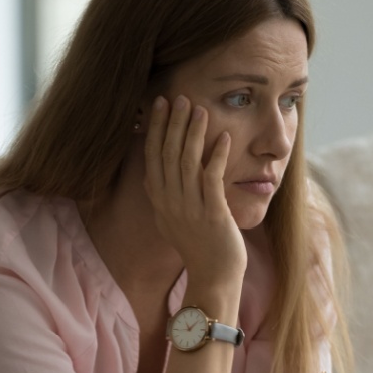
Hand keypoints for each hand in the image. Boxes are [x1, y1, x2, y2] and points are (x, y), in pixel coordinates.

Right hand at [142, 95, 247, 285]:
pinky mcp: (212, 213)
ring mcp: (190, 208)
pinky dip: (216, 155)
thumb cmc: (198, 246)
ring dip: (193, 133)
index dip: (156, 128)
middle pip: (168, 154)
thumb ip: (160, 197)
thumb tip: (149, 177)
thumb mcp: (170, 221)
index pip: (153, 156)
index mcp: (159, 200)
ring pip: (187, 162)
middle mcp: (170, 202)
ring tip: (200, 109)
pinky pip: (212, 178)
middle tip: (180, 97)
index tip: (160, 105)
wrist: (213, 275)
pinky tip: (223, 136)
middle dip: (173, 123)